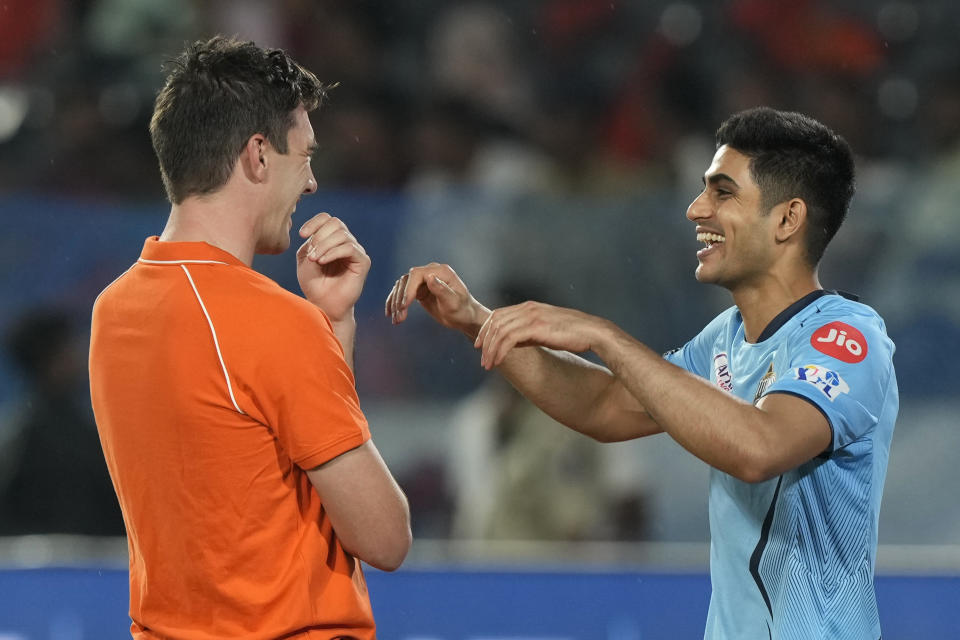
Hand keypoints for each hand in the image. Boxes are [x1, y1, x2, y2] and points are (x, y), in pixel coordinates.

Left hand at [297, 213, 370, 321]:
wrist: (324, 305)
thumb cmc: (314, 284)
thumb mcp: (305, 260)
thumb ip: (310, 243)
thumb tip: (317, 233)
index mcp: (332, 239)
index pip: (327, 218)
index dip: (314, 222)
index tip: (301, 234)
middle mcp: (346, 242)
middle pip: (336, 222)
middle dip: (319, 235)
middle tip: (311, 253)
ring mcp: (355, 251)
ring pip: (342, 235)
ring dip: (324, 246)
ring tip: (315, 260)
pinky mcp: (363, 262)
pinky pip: (349, 248)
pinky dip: (333, 252)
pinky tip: (322, 261)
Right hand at [385, 263, 488, 337]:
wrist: (465, 317)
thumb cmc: (463, 310)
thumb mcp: (454, 302)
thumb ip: (442, 290)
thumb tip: (430, 278)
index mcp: (441, 272)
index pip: (417, 274)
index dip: (408, 289)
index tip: (405, 305)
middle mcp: (430, 273)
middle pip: (406, 280)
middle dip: (400, 299)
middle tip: (399, 316)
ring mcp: (423, 281)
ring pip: (401, 287)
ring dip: (396, 303)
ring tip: (397, 319)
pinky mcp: (419, 290)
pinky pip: (402, 293)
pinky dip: (395, 303)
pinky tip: (391, 314)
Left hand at [474, 302, 605, 368]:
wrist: (593, 332)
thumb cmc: (572, 334)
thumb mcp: (545, 331)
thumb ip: (528, 333)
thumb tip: (511, 343)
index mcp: (529, 307)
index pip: (498, 315)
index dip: (486, 330)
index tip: (480, 345)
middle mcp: (528, 308)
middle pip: (495, 322)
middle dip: (485, 341)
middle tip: (482, 360)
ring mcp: (532, 316)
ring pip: (500, 331)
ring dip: (491, 349)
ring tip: (488, 365)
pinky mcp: (536, 326)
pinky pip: (509, 338)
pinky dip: (500, 351)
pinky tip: (498, 361)